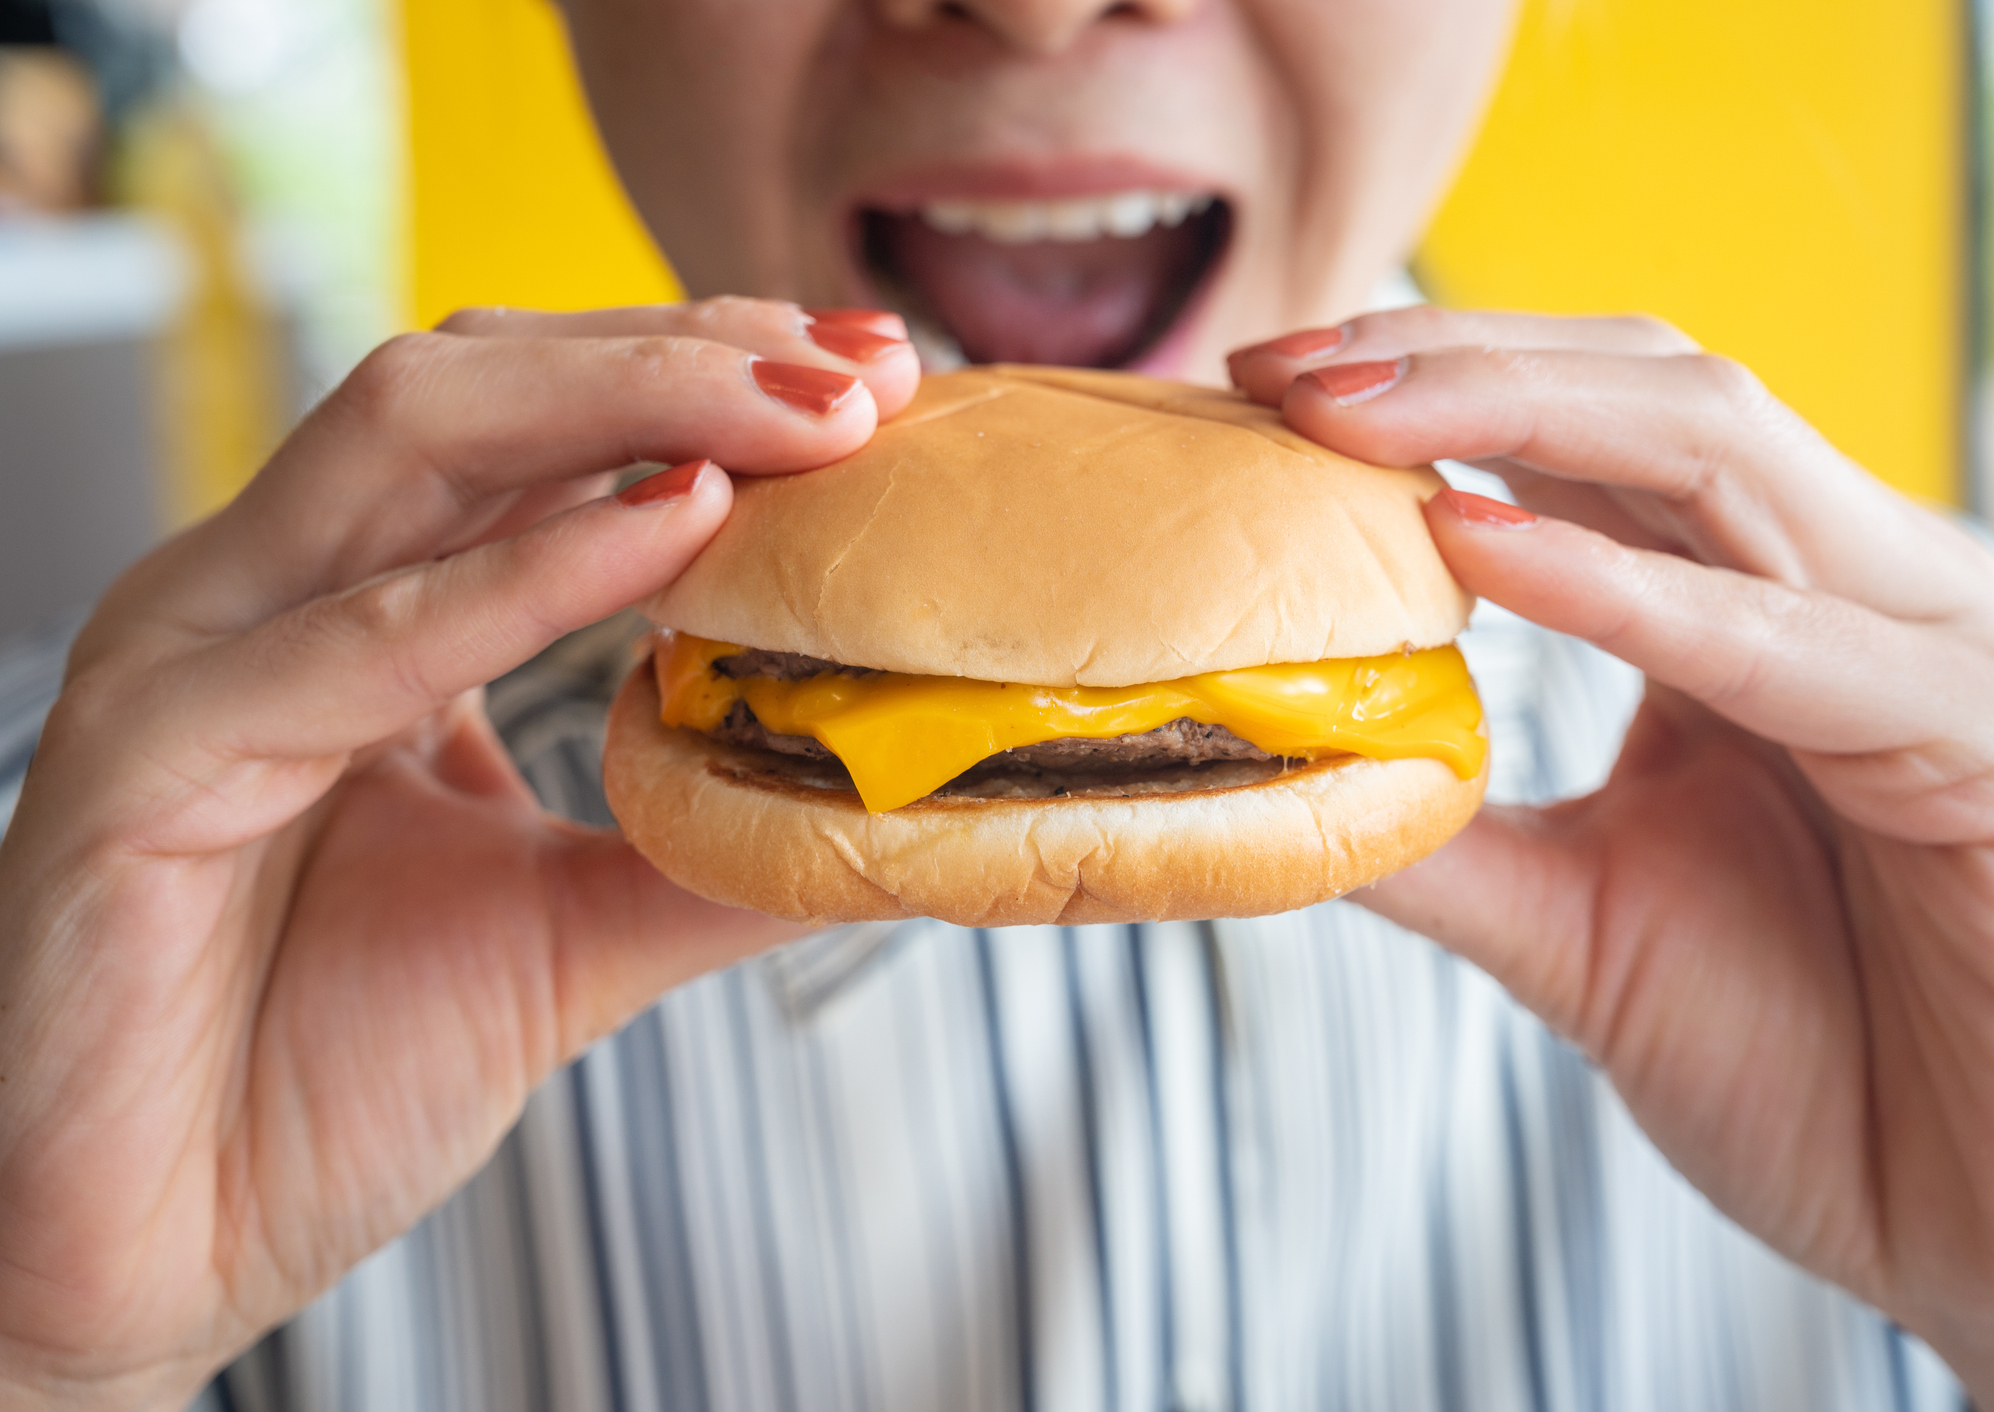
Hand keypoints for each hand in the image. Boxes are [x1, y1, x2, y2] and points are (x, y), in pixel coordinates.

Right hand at [0, 300, 918, 1408]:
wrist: (149, 1258)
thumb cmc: (319, 1083)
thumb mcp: (567, 934)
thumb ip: (707, 851)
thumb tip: (881, 800)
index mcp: (348, 609)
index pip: (531, 423)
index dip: (703, 377)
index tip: (873, 376)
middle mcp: (266, 597)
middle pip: (479, 385)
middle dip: (685, 353)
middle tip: (863, 369)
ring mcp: (194, 657)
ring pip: (412, 438)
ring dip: (630, 404)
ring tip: (807, 412)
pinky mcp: (144, 761)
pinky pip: (355, 640)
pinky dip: (524, 574)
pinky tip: (675, 527)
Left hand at [1231, 310, 1993, 1411]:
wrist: (1987, 1229)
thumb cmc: (1810, 1064)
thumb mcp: (1575, 924)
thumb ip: (1439, 833)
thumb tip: (1266, 763)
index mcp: (1757, 606)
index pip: (1585, 426)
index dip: (1421, 381)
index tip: (1254, 380)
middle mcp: (1850, 589)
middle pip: (1645, 389)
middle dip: (1446, 359)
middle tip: (1272, 363)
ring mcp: (1930, 647)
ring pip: (1719, 452)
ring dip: (1513, 411)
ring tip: (1340, 412)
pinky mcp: (1985, 745)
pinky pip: (1787, 641)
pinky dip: (1628, 589)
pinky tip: (1477, 548)